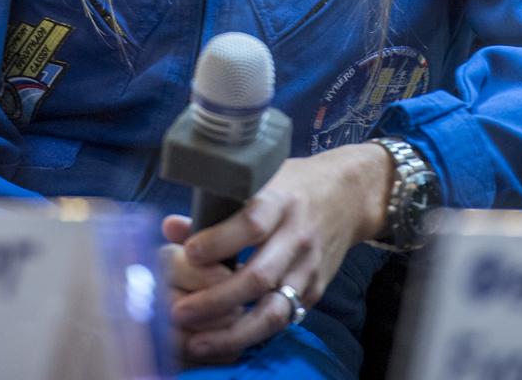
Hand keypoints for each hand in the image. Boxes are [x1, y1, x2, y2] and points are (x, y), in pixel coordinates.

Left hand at [162, 141, 392, 364]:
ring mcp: (308, 267)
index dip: (218, 241)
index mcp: (281, 200)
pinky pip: (284, 319)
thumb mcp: (261, 179)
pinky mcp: (315, 289)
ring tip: (198, 342)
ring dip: (233, 332)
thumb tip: (171, 228)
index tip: (188, 253)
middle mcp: (297, 236)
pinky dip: (253, 334)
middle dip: (215, 300)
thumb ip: (217, 206)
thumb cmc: (294, 183)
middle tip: (179, 311)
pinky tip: (225, 342)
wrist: (351, 193)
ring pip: (273, 310)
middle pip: (258, 276)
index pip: (251, 223)